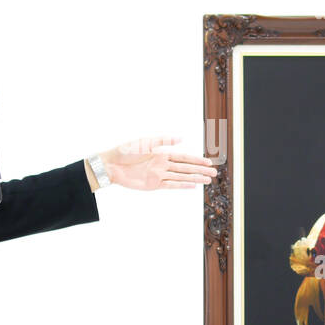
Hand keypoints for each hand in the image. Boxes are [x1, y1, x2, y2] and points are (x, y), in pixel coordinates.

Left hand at [98, 136, 219, 189]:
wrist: (111, 165)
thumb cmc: (125, 151)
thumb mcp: (144, 142)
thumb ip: (163, 141)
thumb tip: (181, 138)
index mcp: (161, 153)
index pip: (183, 157)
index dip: (196, 160)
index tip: (208, 162)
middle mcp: (162, 164)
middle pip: (185, 168)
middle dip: (200, 170)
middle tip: (214, 174)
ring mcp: (158, 175)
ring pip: (181, 177)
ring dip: (194, 179)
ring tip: (207, 181)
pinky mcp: (153, 184)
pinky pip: (170, 185)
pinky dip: (181, 186)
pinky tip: (192, 186)